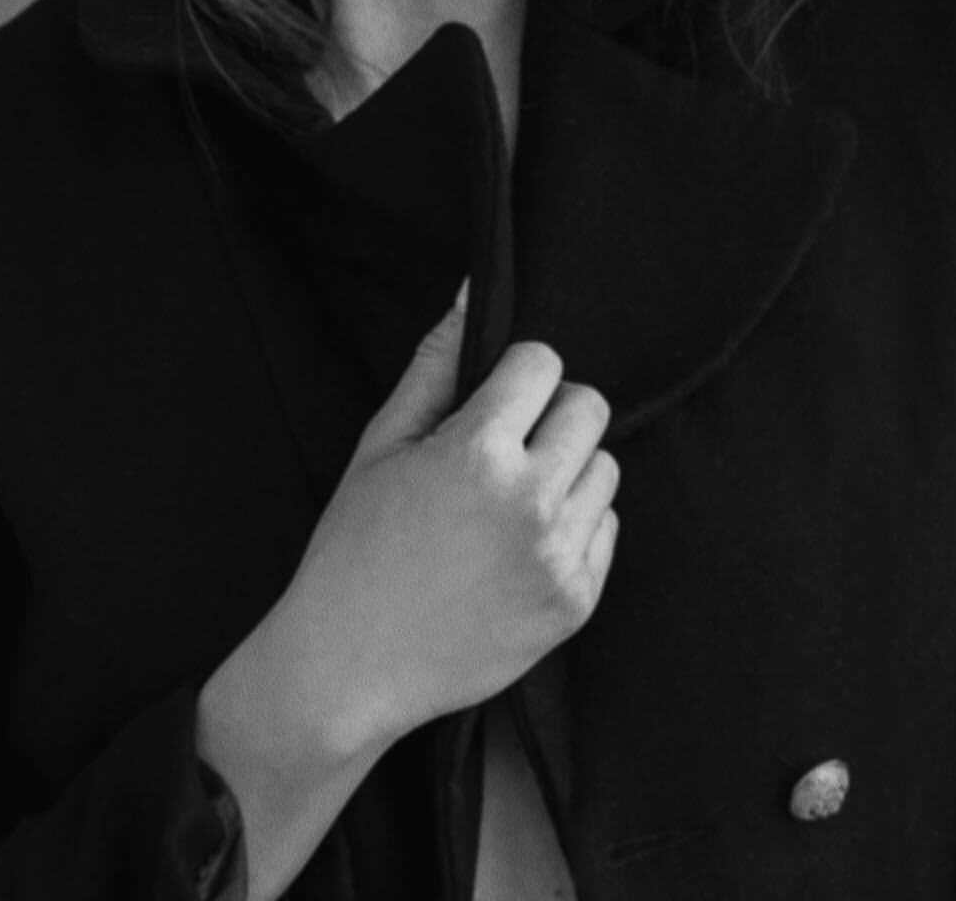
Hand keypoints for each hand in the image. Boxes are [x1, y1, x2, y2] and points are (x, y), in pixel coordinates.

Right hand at [207, 283, 619, 764]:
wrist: (349, 667)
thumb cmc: (355, 547)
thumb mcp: (382, 444)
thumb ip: (435, 362)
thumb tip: (473, 289)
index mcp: (479, 451)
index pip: (544, 362)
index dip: (514, 374)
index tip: (488, 402)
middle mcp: (531, 501)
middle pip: (589, 407)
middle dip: (550, 414)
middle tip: (505, 446)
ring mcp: (559, 556)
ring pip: (605, 468)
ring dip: (566, 470)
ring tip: (510, 500)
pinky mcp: (576, 602)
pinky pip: (607, 528)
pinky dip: (573, 526)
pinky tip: (518, 545)